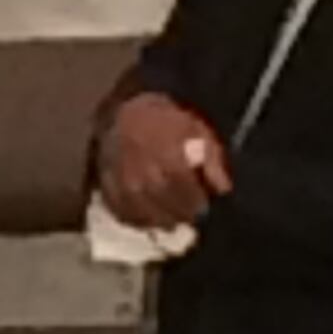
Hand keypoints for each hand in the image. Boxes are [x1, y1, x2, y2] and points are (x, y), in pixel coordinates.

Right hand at [98, 90, 229, 232]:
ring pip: (145, 215)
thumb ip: (212, 161)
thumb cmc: (167, 122)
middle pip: (166, 208)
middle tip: (191, 216)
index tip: (206, 209)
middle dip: (182, 215)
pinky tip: (150, 218)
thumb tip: (223, 190)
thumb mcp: (198, 132)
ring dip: (162, 221)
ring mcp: (123, 184)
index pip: (187, 194)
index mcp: (169, 159)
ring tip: (172, 220)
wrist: (125, 112)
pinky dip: (138, 220)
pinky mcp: (108, 188)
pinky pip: (123, 213)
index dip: (197, 204)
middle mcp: (143, 175)